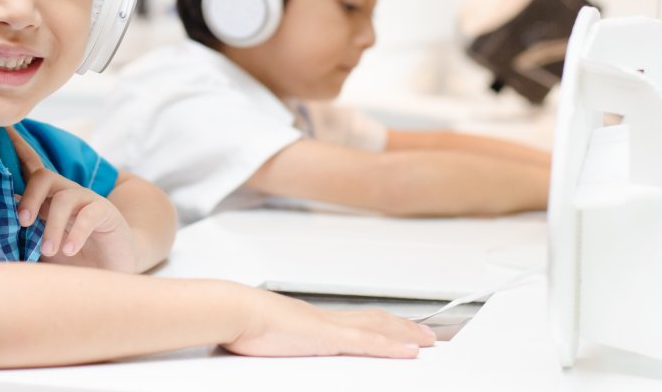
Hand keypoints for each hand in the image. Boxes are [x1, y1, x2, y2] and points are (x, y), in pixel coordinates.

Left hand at [7, 126, 137, 271]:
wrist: (110, 272)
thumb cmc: (70, 259)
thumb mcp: (40, 249)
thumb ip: (20, 239)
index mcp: (48, 200)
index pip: (31, 169)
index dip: (18, 149)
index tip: (4, 130)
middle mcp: (67, 194)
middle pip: (44, 177)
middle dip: (29, 197)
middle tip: (22, 222)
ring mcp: (88, 201)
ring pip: (64, 198)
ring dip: (53, 227)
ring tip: (48, 251)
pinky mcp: (106, 213)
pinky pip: (89, 215)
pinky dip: (76, 233)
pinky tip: (69, 250)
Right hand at [225, 287, 436, 357]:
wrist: (234, 310)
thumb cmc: (240, 321)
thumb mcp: (260, 335)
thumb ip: (272, 339)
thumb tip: (266, 344)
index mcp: (311, 320)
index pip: (354, 320)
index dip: (380, 324)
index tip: (396, 328)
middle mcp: (325, 319)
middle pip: (374, 320)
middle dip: (402, 327)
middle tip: (427, 334)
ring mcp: (328, 327)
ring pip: (378, 328)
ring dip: (405, 334)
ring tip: (428, 341)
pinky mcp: (327, 338)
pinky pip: (368, 343)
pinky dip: (392, 346)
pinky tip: (410, 351)